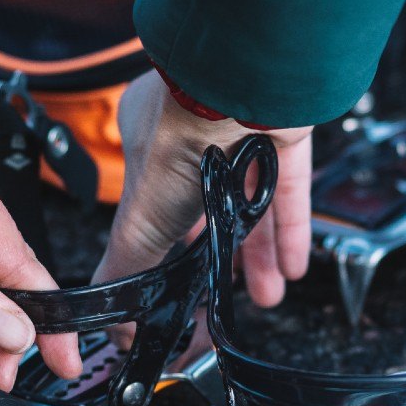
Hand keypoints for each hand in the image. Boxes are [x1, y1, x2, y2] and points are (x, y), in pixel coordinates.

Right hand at [93, 71, 312, 318]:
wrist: (239, 84)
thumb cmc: (182, 135)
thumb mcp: (142, 218)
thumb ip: (129, 266)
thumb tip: (114, 321)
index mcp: (151, 147)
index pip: (163, 211)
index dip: (177, 252)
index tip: (187, 285)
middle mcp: (198, 139)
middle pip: (213, 211)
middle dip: (224, 260)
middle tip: (232, 296)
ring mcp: (243, 134)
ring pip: (252, 203)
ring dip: (260, 255)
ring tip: (267, 294)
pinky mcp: (283, 132)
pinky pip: (289, 189)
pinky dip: (290, 229)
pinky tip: (292, 265)